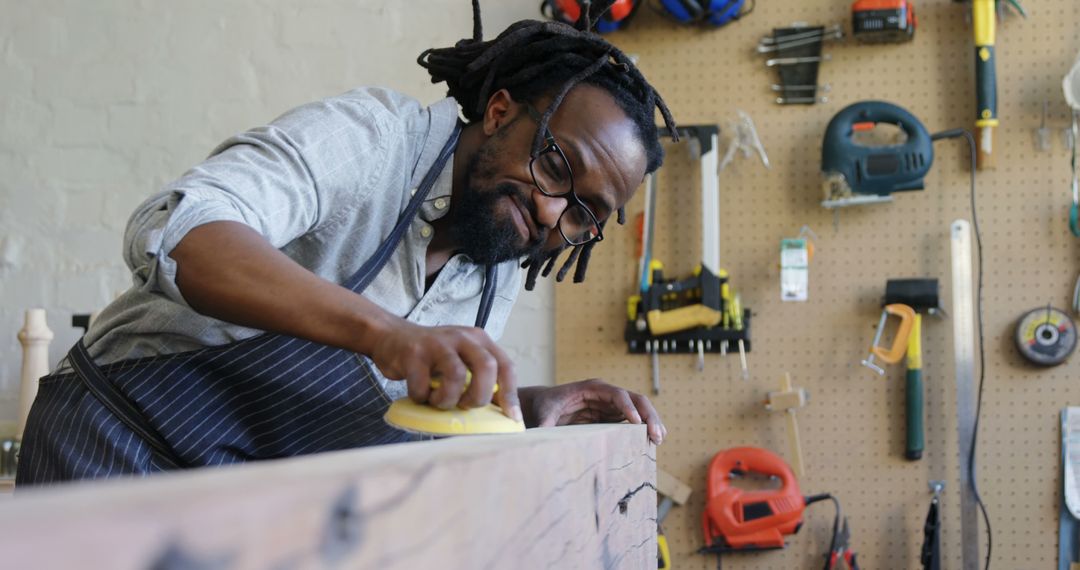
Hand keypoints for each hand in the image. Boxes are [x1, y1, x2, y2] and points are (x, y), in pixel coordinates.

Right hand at [369, 319, 521, 421]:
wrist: (391, 337)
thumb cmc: (432, 357)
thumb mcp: (462, 358)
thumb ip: (480, 377)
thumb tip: (502, 412)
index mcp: (479, 340)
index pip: (505, 365)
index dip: (510, 394)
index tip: (512, 418)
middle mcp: (462, 337)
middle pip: (486, 366)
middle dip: (480, 395)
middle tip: (466, 406)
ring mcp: (437, 344)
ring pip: (456, 375)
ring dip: (448, 399)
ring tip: (438, 401)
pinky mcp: (413, 353)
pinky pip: (422, 385)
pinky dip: (421, 397)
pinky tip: (419, 394)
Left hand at [521, 379, 665, 443]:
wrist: (543, 405)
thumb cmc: (545, 405)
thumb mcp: (544, 413)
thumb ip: (545, 423)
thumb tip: (542, 434)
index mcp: (592, 388)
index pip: (617, 394)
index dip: (628, 407)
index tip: (636, 423)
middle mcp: (606, 394)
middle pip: (635, 399)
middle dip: (648, 416)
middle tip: (657, 435)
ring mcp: (611, 405)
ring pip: (639, 410)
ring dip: (651, 423)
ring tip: (660, 439)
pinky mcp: (612, 416)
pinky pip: (633, 420)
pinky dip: (644, 429)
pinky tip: (653, 441)